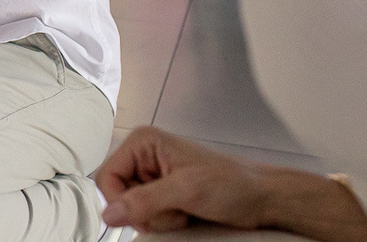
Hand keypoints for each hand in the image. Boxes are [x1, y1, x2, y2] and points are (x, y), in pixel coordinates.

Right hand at [95, 127, 273, 232]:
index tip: (146, 211)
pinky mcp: (162, 194)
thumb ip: (145, 200)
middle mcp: (144, 157)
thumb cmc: (231, 183)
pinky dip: (164, 222)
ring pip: (132, 209)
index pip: (107, 177)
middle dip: (145, 210)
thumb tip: (110, 213)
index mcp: (143, 143)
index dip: (121, 201)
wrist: (259, 199)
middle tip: (175, 207)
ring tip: (183, 210)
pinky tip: (183, 215)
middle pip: (119, 195)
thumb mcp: (186, 190)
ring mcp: (152, 177)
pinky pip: (147, 216)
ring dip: (157, 218)